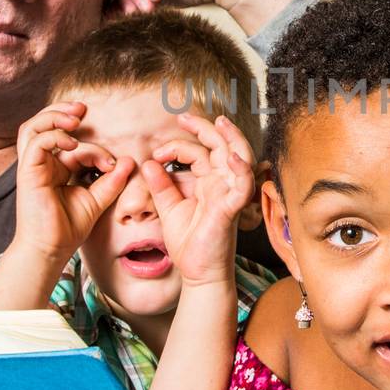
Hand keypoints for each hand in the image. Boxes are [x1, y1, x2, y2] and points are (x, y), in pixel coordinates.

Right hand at [12, 102, 134, 262]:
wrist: (51, 249)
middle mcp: (42, 164)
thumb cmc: (68, 228)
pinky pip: (35, 142)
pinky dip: (54, 136)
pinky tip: (72, 143)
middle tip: (83, 108)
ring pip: (33, 127)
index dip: (95, 147)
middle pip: (42, 124)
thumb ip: (111, 181)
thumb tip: (129, 162)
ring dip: (54, 116)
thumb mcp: (97, 200)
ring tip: (75, 116)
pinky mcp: (27, 172)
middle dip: (62, 110)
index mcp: (56, 168)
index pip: (72, 143)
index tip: (113, 164)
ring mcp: (32, 167)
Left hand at [142, 113, 254, 288]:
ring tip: (219, 121)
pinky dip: (240, 170)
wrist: (197, 273)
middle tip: (183, 117)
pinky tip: (230, 157)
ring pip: (239, 157)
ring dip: (231, 138)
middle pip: (220, 145)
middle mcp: (221, 184)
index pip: (198, 152)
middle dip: (205, 127)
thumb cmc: (189, 243)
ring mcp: (229, 194)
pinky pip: (242, 186)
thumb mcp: (168, 209)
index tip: (155, 154)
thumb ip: (160, 186)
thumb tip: (147, 163)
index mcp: (207, 182)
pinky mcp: (232, 208)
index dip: (176, 146)